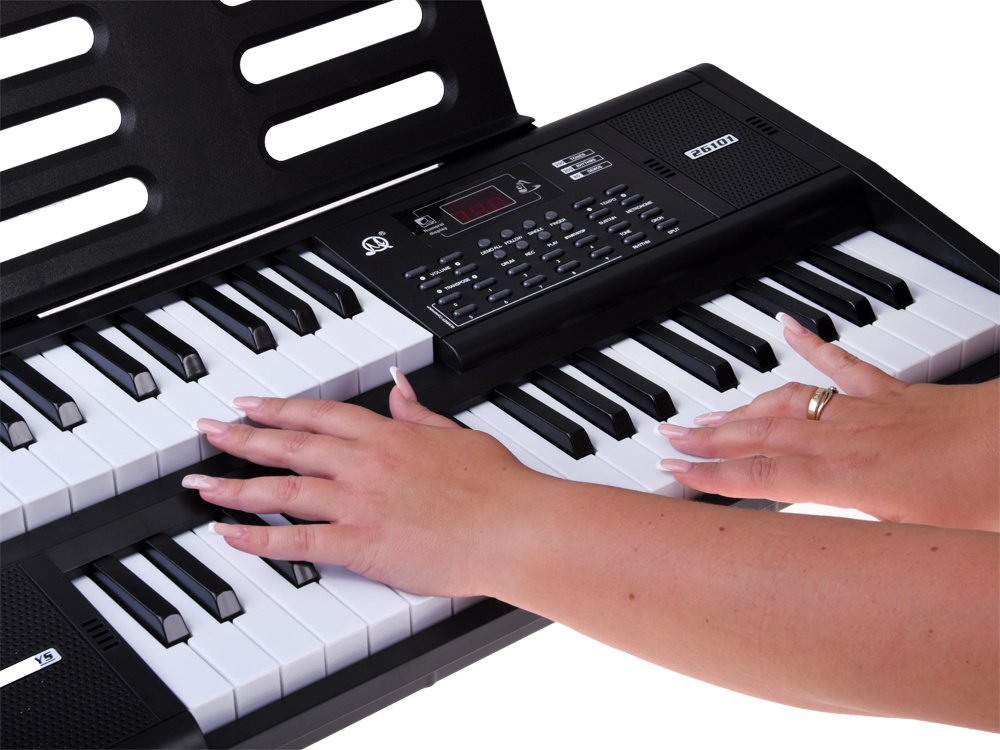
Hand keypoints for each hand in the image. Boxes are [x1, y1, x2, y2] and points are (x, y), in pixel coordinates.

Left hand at [184, 371, 547, 596]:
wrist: (513, 527)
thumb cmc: (497, 488)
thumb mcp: (457, 435)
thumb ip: (420, 414)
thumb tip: (400, 387)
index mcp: (389, 436)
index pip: (320, 414)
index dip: (280, 408)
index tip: (250, 404)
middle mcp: (366, 464)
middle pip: (290, 444)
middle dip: (242, 436)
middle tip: (208, 432)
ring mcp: (360, 503)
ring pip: (283, 488)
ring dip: (236, 484)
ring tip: (201, 483)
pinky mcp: (363, 544)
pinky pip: (299, 541)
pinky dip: (259, 539)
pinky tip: (230, 534)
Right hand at [658, 314, 998, 529]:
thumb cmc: (994, 496)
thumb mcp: (927, 549)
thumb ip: (873, 555)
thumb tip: (835, 571)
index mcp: (854, 478)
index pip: (764, 474)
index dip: (712, 473)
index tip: (674, 469)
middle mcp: (850, 439)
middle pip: (761, 434)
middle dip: (707, 437)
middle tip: (666, 435)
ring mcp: (868, 411)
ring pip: (787, 403)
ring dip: (740, 407)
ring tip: (703, 412)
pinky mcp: (893, 393)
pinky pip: (842, 364)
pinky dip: (809, 342)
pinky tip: (785, 324)